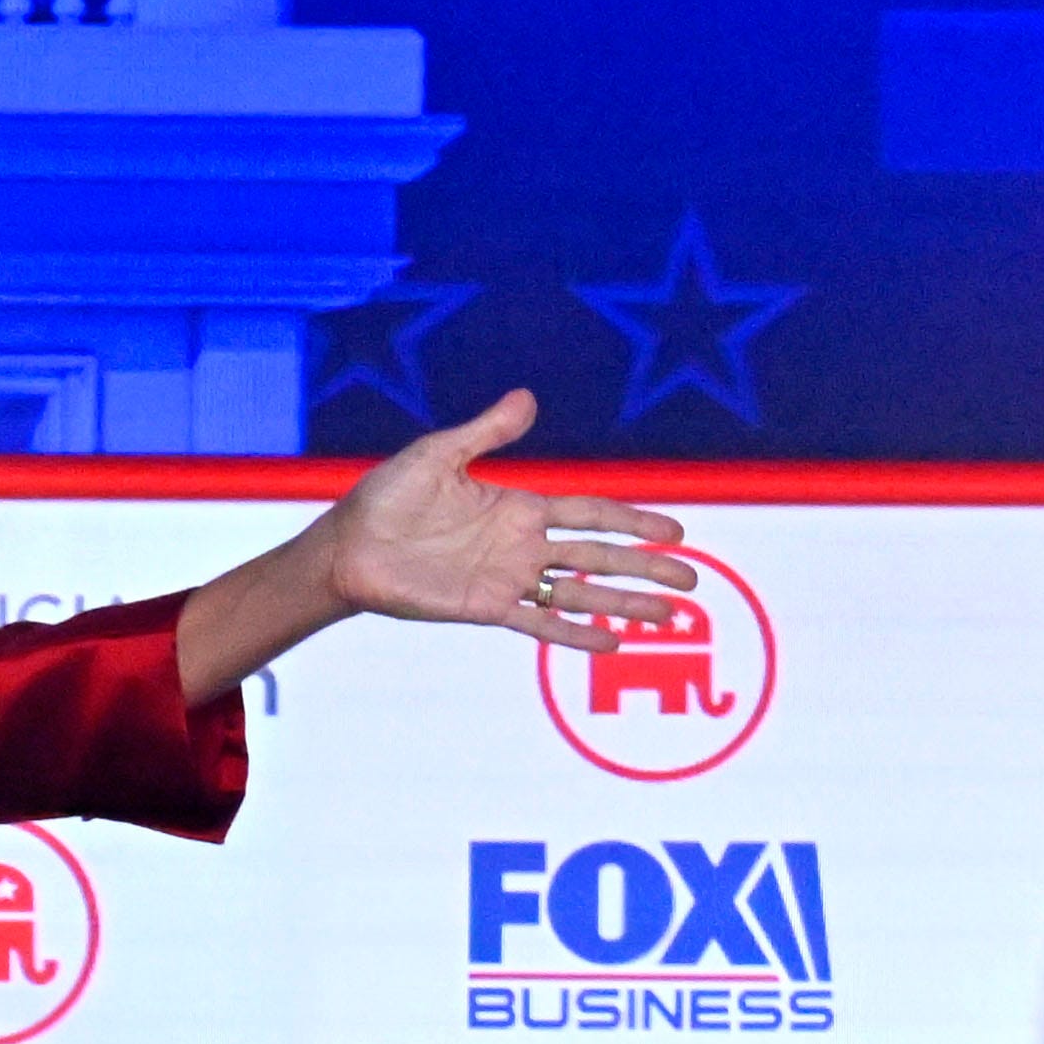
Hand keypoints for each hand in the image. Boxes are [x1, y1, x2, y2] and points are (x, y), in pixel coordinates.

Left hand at [174, 390, 697, 706]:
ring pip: (582, 594)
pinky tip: (615, 645)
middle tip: (695, 578)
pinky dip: (577, 636)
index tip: (676, 530)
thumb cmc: (387, 497)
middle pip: (601, 556)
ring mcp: (509, 580)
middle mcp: (523, 546)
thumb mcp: (438, 455)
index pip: (591, 513)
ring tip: (671, 616)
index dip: (633, 520)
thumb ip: (487, 433)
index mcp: (519, 507)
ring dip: (627, 603)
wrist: (349, 547)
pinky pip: (541, 625)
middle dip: (648, 566)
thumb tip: (528, 399)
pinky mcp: (488, 610)